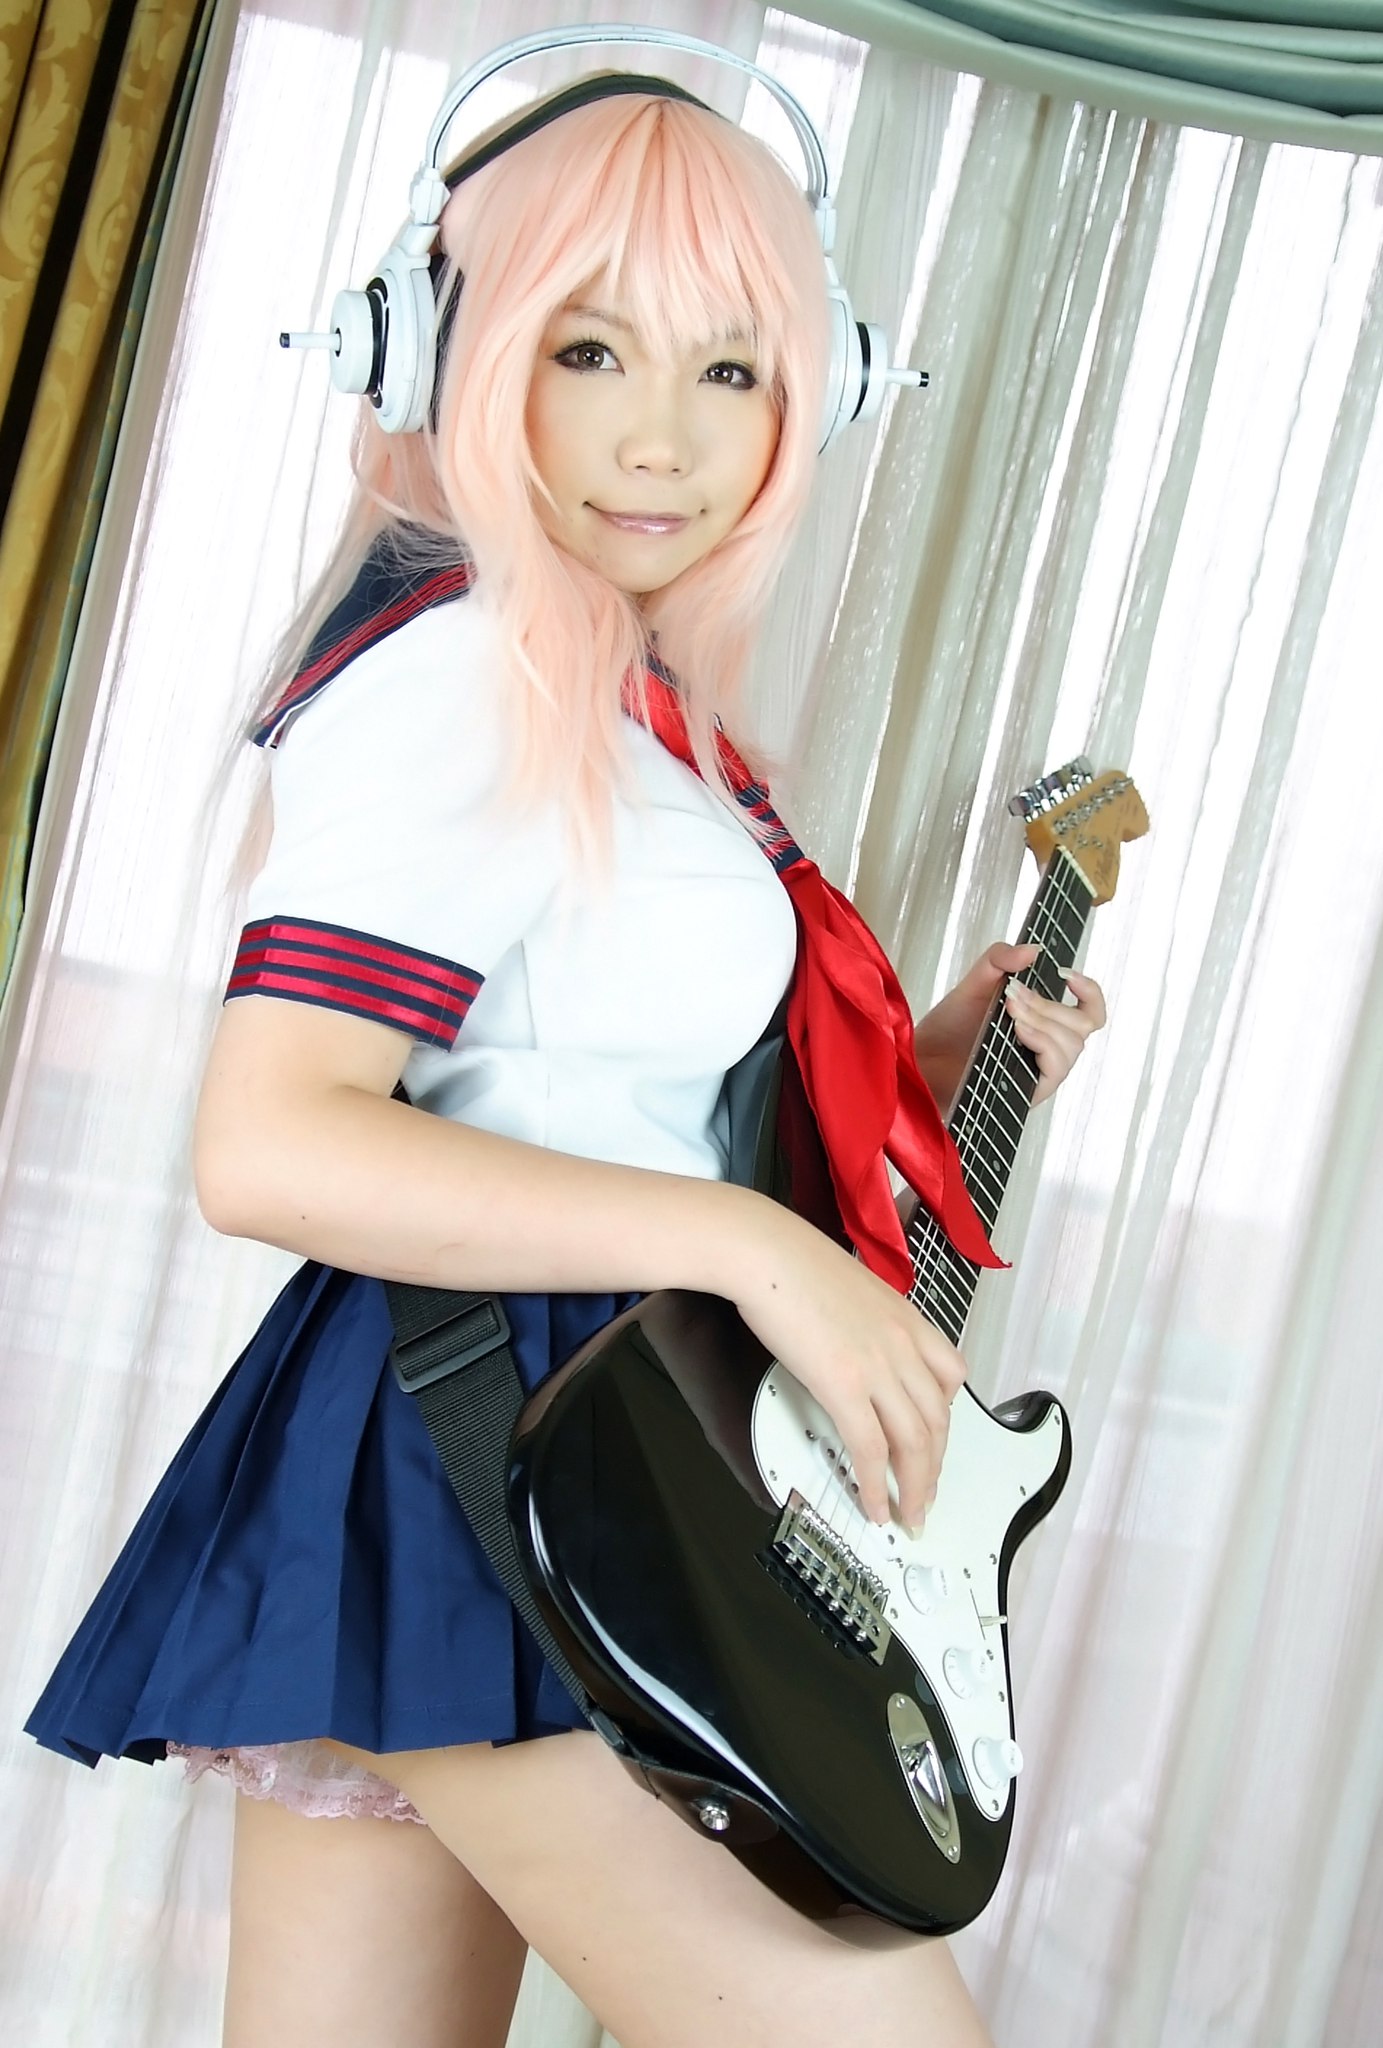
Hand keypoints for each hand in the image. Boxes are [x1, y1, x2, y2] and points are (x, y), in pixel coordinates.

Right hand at [735, 1204, 965, 1529]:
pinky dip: (876, 1484)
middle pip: (938, 1420)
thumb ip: (865, 1320)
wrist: (764, 1251)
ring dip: (915, 1487)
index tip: (934, 1440)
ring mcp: (878, 1366)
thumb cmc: (791, 1260)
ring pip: (915, 1442)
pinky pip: (871, 1448)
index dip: (946, 1416)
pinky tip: (874, 1505)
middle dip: (935, 1467)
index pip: (951, 1375)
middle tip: (926, 1496)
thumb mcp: (849, 1287)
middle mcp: (904, 1345)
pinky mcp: (845, 1385)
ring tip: (907, 1515)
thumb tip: (852, 1344)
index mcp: (906, 1319)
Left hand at [914, 942, 1105, 1110]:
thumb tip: (1032, 950)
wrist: (922, 1060)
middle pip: (1082, 1024)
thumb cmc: (948, 1029)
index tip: (1067, 973)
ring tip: (1010, 1010)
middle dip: (1050, 1004)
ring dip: (1044, 1020)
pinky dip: (1042, 1042)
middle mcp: (1048, 1048)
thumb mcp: (974, 984)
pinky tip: (1018, 1030)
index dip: (1090, 991)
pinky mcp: (1029, 1091)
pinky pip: (1056, 1067)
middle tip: (1013, 995)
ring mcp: (1040, 1071)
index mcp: (1044, 1022)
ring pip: (1072, 1044)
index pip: (1089, 1011)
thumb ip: (999, 960)